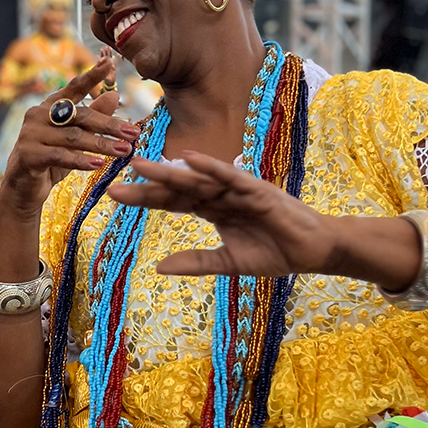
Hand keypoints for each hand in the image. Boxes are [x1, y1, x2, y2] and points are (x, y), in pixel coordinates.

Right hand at [0, 50, 139, 220]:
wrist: (23, 189)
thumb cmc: (51, 160)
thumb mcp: (75, 138)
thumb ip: (92, 116)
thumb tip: (114, 95)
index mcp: (50, 106)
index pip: (73, 88)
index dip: (91, 75)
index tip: (110, 62)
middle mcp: (38, 115)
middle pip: (81, 116)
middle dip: (110, 125)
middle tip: (134, 132)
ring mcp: (31, 134)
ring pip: (73, 137)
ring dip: (101, 144)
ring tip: (124, 151)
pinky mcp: (29, 155)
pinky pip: (60, 156)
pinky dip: (81, 160)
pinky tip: (98, 164)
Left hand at [109, 151, 338, 277]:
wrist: (312, 251)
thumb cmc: (274, 253)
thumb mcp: (229, 263)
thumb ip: (196, 262)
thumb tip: (158, 267)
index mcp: (213, 209)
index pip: (173, 202)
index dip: (146, 198)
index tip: (115, 196)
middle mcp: (221, 195)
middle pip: (178, 189)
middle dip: (148, 185)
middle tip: (114, 184)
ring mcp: (238, 190)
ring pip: (198, 179)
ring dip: (170, 172)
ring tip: (141, 166)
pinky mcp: (258, 190)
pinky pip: (231, 176)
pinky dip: (211, 167)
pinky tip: (189, 160)